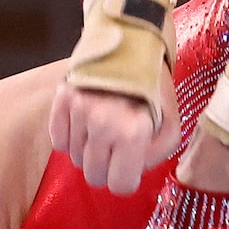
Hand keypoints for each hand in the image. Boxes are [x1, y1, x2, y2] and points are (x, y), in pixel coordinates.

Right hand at [50, 74, 177, 194]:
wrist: (133, 43)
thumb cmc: (154, 87)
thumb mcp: (171, 126)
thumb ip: (153, 157)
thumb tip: (129, 172)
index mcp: (132, 132)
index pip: (119, 185)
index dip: (126, 178)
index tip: (129, 164)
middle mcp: (102, 123)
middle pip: (94, 176)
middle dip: (107, 167)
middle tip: (117, 147)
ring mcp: (79, 110)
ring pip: (76, 159)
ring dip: (90, 150)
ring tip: (104, 127)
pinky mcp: (62, 99)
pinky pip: (58, 141)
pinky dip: (71, 138)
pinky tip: (85, 123)